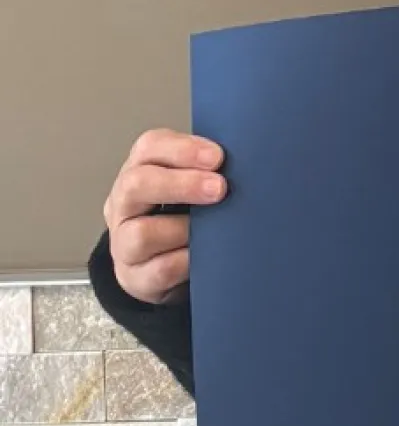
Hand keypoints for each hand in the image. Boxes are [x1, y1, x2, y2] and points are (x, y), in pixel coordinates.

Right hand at [103, 130, 228, 305]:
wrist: (163, 266)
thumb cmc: (183, 215)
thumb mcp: (192, 186)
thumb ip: (208, 171)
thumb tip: (249, 163)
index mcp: (139, 171)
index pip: (149, 147)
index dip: (183, 149)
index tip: (218, 157)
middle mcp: (123, 204)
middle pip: (136, 184)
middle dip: (182, 184)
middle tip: (220, 189)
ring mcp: (123, 243)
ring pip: (142, 233)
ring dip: (185, 229)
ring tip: (215, 229)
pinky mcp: (135, 278)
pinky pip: (161, 269)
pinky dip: (188, 262)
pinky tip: (208, 255)